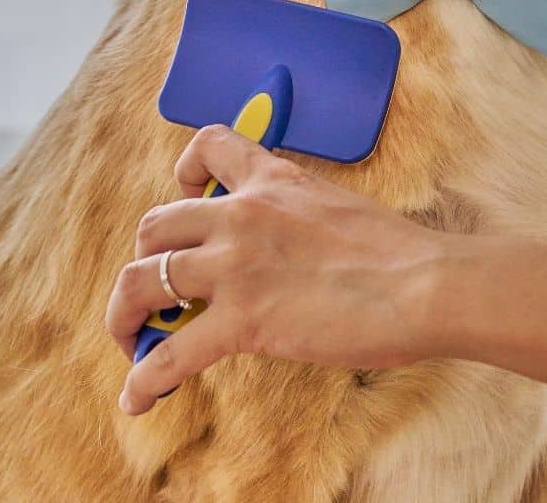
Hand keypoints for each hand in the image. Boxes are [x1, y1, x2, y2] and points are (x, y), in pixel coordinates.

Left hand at [106, 126, 445, 414]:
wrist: (423, 284)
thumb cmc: (398, 253)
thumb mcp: (339, 207)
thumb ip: (297, 216)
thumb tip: (284, 251)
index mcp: (275, 180)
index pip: (208, 147)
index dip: (183, 172)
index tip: (186, 196)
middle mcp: (244, 214)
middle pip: (154, 225)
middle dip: (144, 260)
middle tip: (158, 290)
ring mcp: (237, 266)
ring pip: (140, 282)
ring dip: (123, 316)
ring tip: (131, 340)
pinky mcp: (242, 320)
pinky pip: (168, 354)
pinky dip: (143, 381)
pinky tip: (139, 398)